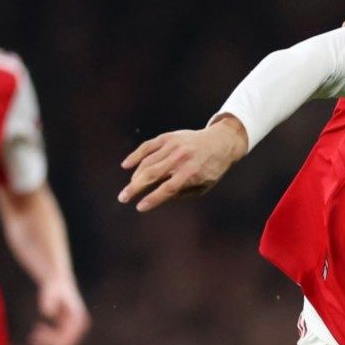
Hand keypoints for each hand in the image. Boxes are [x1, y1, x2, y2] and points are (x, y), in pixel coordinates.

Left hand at [30, 277, 89, 344]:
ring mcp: (75, 330)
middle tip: (32, 337)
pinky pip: (60, 344)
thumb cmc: (54, 286)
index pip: (68, 337)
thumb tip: (48, 313)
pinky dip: (48, 342)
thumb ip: (48, 299)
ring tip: (33, 337)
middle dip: (50, 344)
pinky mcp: (69, 331)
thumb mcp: (50, 290)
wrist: (58, 283)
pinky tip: (36, 332)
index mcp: (78, 319)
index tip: (36, 331)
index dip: (52, 340)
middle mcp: (80, 326)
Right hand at [119, 119, 247, 211]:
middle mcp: (180, 158)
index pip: (167, 189)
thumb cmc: (212, 168)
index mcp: (191, 173)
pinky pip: (147, 146)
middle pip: (152, 174)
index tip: (140, 207)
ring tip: (130, 188)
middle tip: (123, 198)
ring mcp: (173, 146)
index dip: (153, 199)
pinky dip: (135, 155)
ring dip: (135, 176)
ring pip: (147, 162)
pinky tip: (126, 165)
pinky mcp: (168, 137)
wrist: (221, 141)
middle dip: (135, 188)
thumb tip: (159, 198)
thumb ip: (183, 193)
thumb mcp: (204, 186)